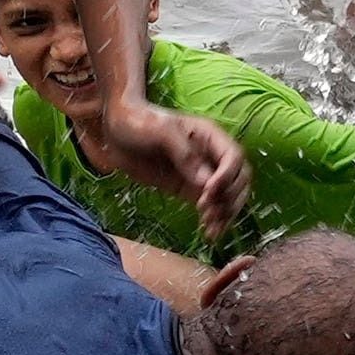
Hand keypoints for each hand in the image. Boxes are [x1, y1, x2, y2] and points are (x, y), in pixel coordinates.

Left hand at [83, 97, 249, 237]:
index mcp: (210, 136)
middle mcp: (211, 155)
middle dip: (230, 197)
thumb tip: (205, 182)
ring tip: (211, 229)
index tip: (208, 191)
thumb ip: (183, 153)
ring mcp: (202, 174)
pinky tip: (209, 232)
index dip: (227, 177)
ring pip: (229, 196)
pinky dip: (215, 220)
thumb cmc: (138, 121)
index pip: (234, 158)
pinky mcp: (190, 189)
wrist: (115, 132)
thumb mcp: (160, 130)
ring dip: (226, 213)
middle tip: (208, 210)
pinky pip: (211, 206)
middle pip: (239, 179)